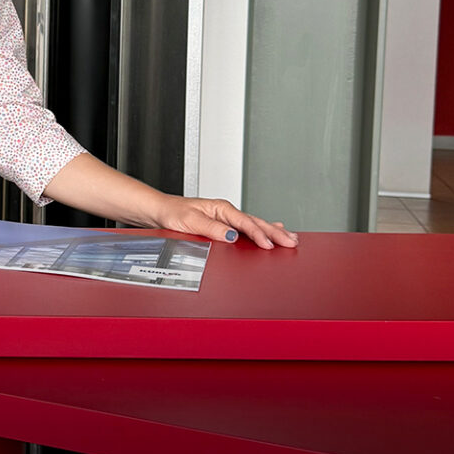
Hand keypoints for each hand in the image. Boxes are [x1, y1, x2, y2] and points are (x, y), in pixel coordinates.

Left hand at [154, 196, 297, 250]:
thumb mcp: (190, 221)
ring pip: (254, 224)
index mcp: (220, 208)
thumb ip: (211, 228)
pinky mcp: (223, 225)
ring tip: (289, 238)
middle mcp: (225, 212)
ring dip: (272, 231)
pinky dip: (261, 231)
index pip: (245, 222)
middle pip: (255, 222)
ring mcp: (225, 218)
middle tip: (293, 242)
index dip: (259, 234)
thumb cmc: (172, 213)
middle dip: (275, 232)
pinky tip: (270, 233)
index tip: (270, 244)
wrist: (160, 211)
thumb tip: (231, 235)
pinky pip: (246, 228)